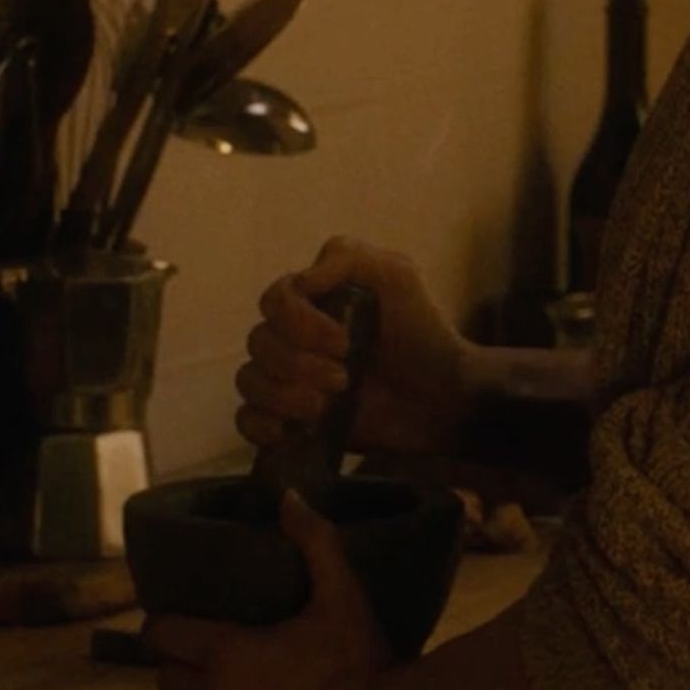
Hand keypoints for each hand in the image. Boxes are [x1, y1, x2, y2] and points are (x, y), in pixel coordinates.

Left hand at [147, 487, 398, 689]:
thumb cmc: (362, 663)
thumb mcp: (343, 596)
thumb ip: (314, 542)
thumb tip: (287, 493)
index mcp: (226, 650)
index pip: (164, 632)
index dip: (166, 625)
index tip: (179, 623)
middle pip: (165, 674)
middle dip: (179, 664)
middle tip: (205, 660)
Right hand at [235, 237, 475, 457]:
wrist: (443, 396)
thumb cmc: (421, 331)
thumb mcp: (397, 276)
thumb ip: (350, 259)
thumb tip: (300, 280)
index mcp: (310, 299)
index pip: (274, 301)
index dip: (300, 323)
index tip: (343, 343)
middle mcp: (291, 337)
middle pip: (259, 343)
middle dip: (299, 364)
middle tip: (344, 379)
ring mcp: (288, 380)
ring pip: (250, 381)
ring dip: (283, 395)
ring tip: (325, 407)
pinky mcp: (290, 420)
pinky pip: (247, 421)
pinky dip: (261, 425)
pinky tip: (291, 431)